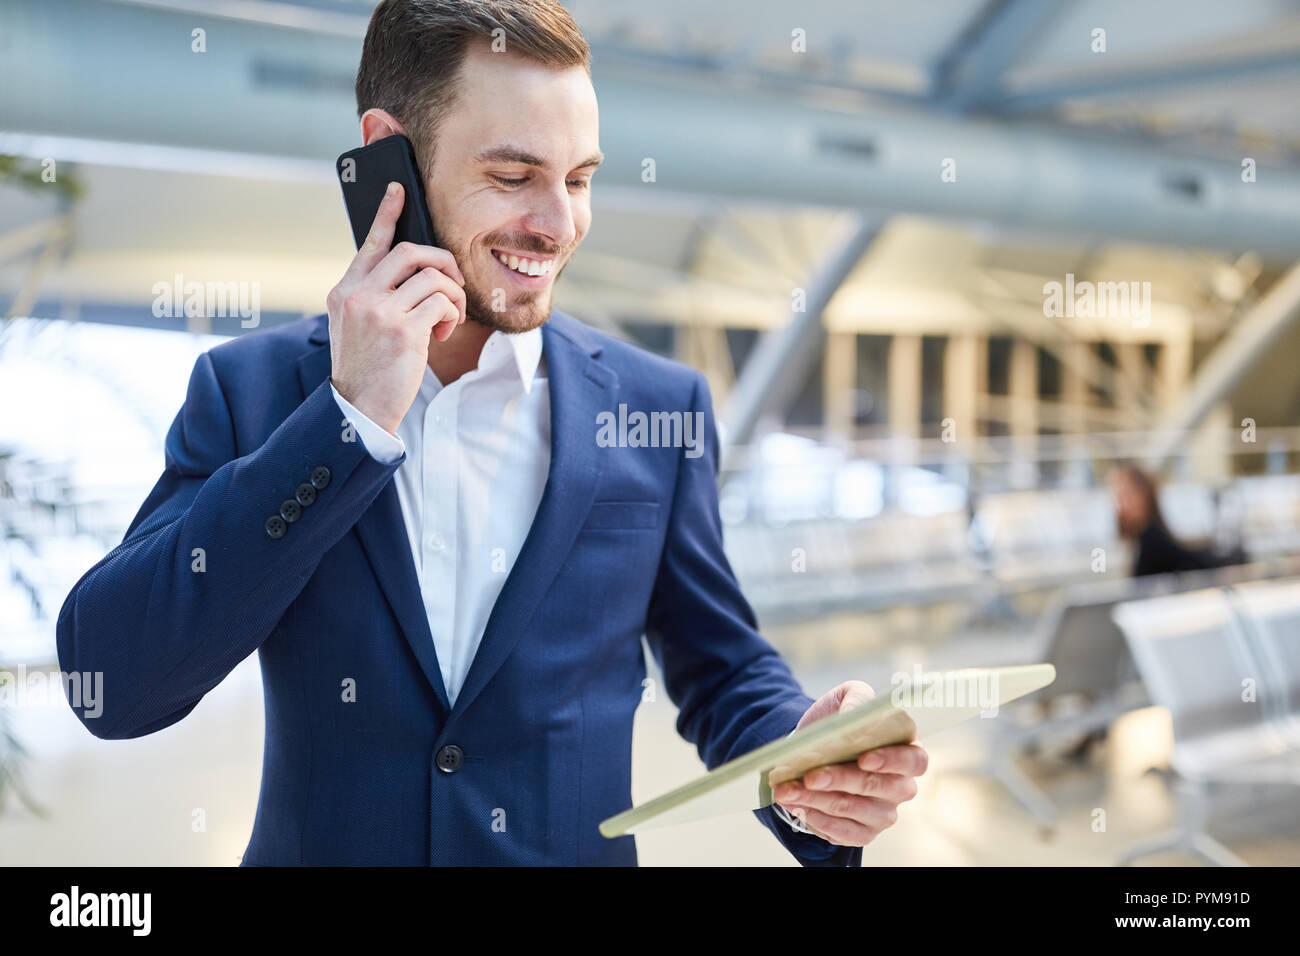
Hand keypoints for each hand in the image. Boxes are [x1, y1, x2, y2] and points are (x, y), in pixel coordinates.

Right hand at [326, 181, 467, 434]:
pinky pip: (443, 303)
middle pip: (411, 252)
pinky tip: (443, 334)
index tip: (398, 191)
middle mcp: (358, 295)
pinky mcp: (403, 331)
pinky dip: (452, 316)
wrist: (359, 409)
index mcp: (344, 291)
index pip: (370, 243)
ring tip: (447, 320)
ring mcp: (379, 311)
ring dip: (453, 297)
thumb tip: (413, 272)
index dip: (386, 214)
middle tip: (452, 283)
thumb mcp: (356, 327)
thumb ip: (373, 297)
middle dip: (443, 262)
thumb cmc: (366, 369)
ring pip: (434, 277)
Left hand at [773, 680, 927, 846]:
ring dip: (817, 800)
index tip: (863, 757)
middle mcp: (901, 786)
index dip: (891, 761)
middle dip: (840, 780)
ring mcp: (884, 812)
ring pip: (853, 809)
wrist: (812, 745)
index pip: (914, 761)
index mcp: (907, 750)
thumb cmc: (838, 720)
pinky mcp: (864, 832)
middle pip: (878, 788)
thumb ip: (856, 699)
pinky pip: (844, 832)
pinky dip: (817, 819)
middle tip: (809, 775)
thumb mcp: (848, 696)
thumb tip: (852, 717)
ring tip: (787, 789)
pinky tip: (796, 805)